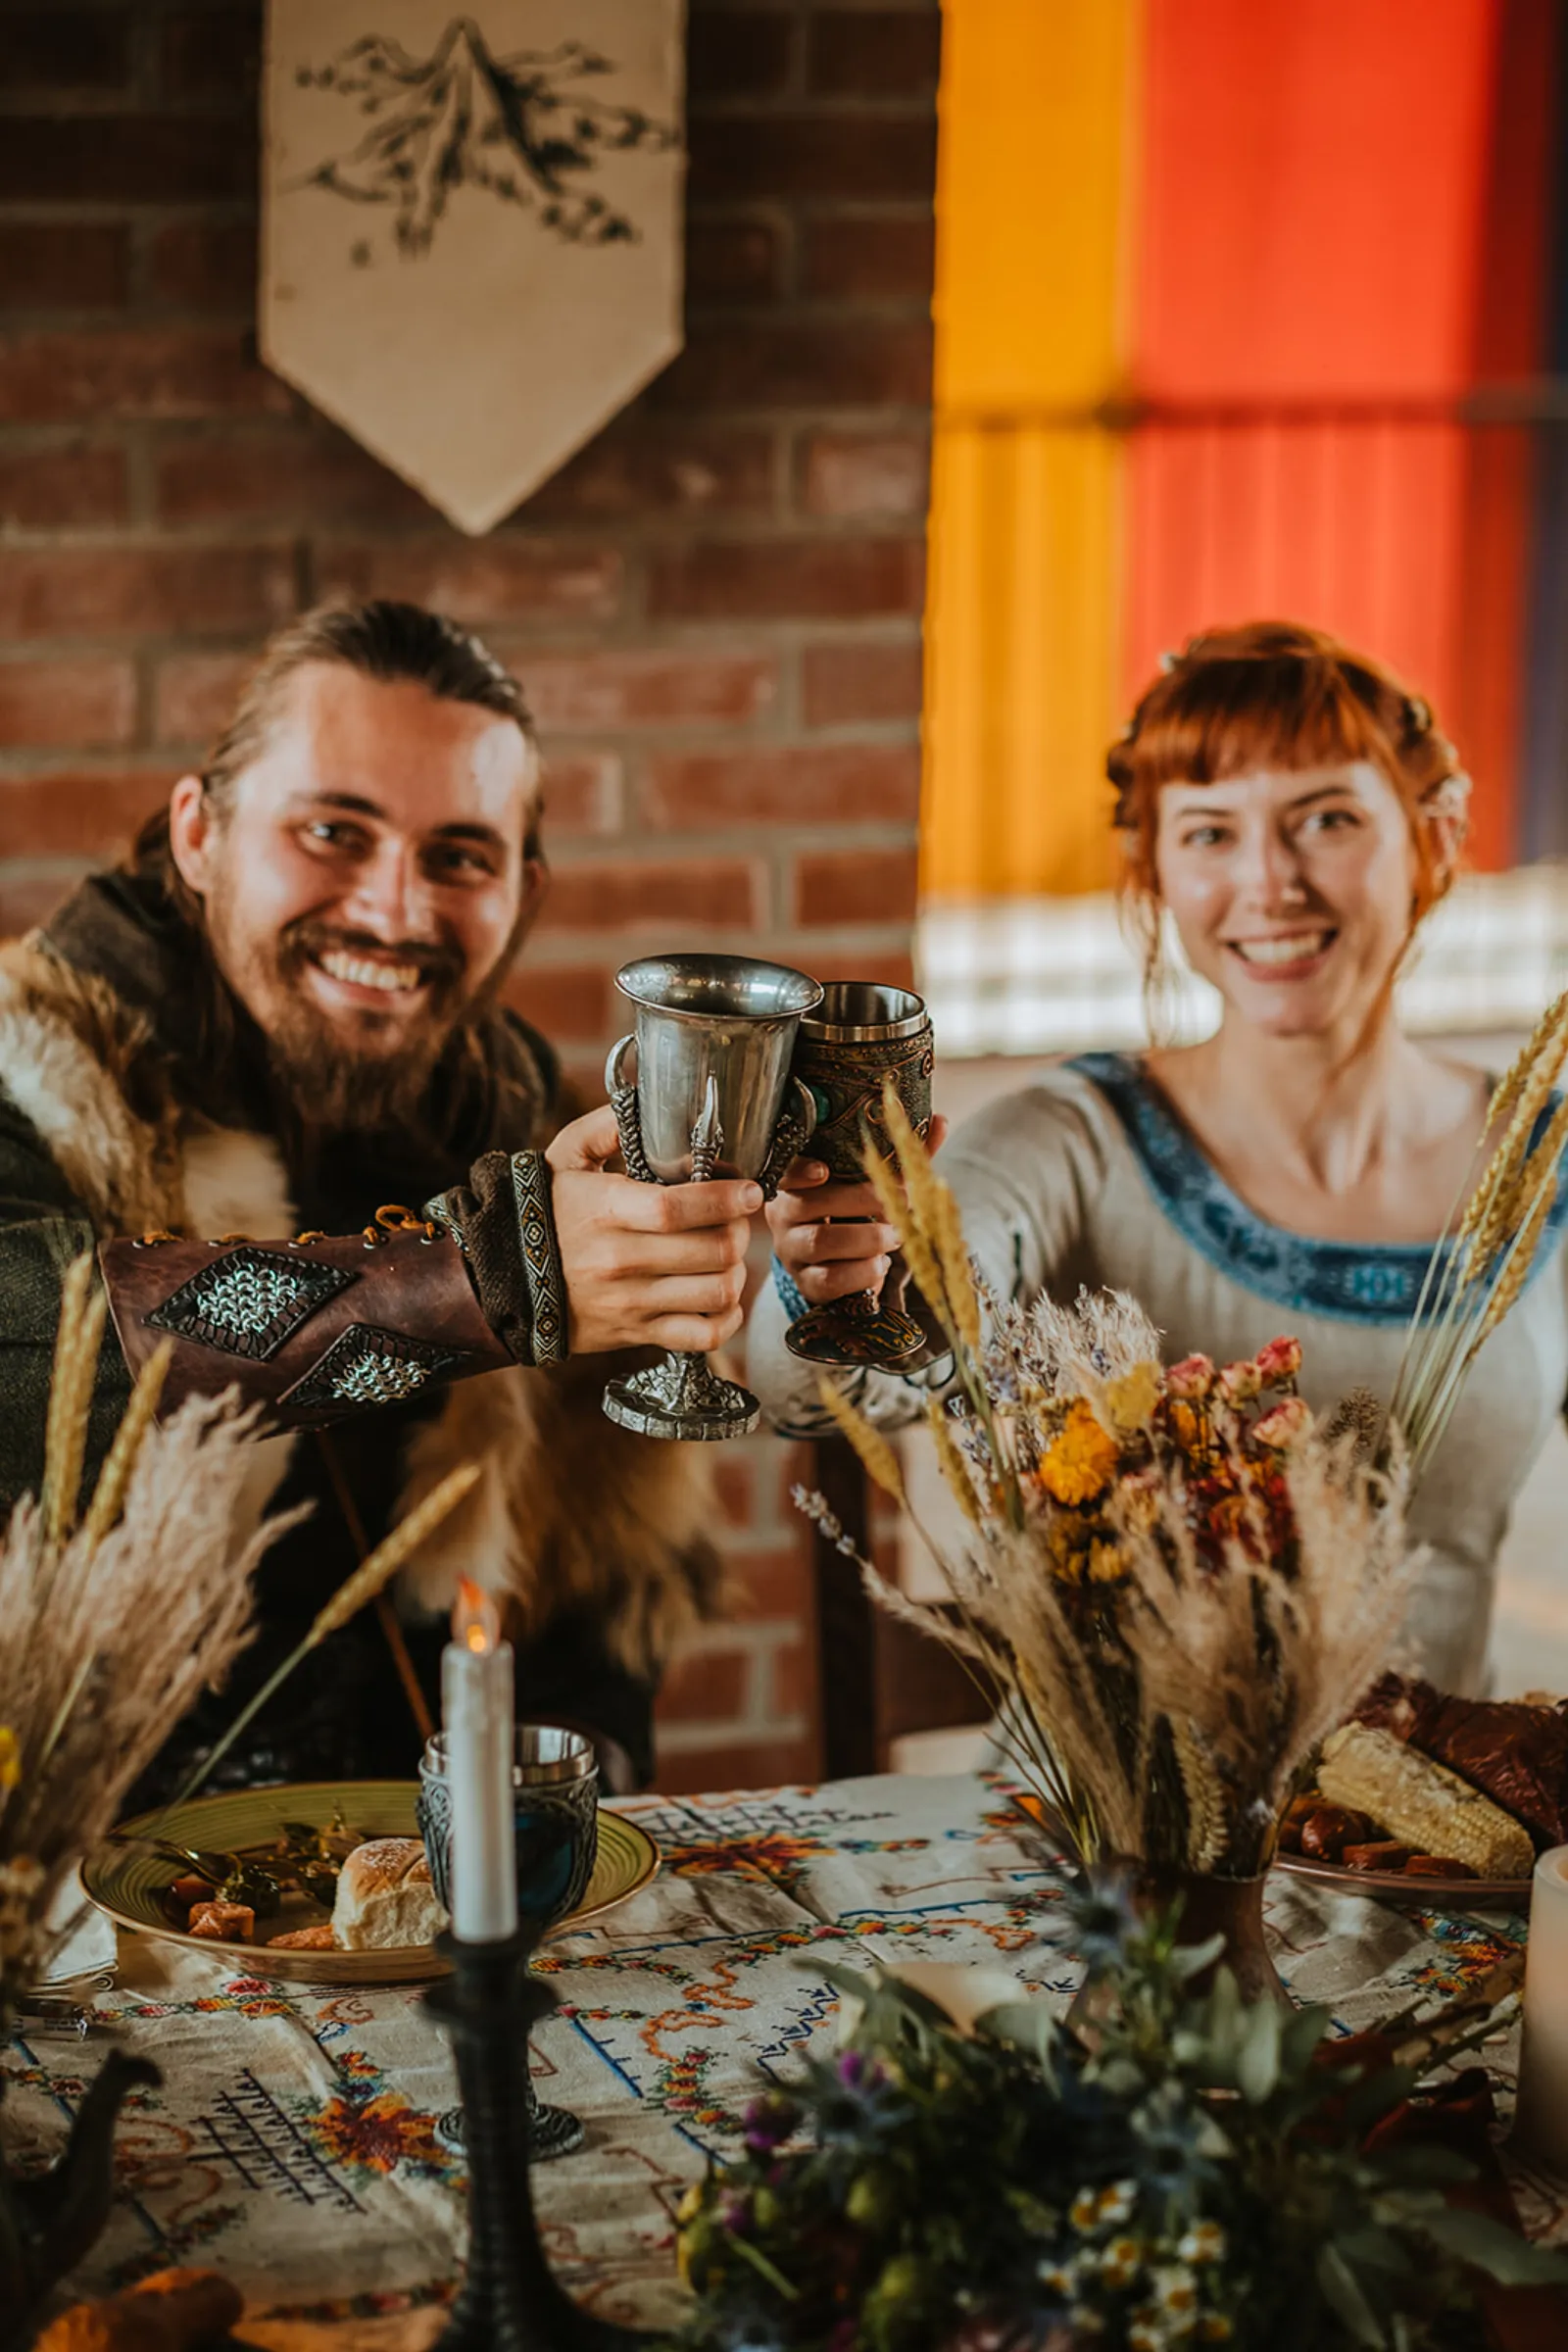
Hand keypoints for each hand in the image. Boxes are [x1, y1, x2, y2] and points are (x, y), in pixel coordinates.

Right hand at [546, 1107, 759, 1354]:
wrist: (503, 1279)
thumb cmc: (546, 1209)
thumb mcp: (566, 1156)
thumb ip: (610, 1125)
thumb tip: (654, 1099)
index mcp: (606, 1211)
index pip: (675, 1208)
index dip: (723, 1199)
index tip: (750, 1190)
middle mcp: (620, 1260)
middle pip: (710, 1250)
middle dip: (739, 1230)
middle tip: (738, 1217)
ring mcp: (630, 1302)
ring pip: (716, 1292)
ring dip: (736, 1270)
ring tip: (728, 1254)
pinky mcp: (636, 1333)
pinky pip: (703, 1336)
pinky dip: (726, 1318)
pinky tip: (722, 1297)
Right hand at [764, 1114, 948, 1304]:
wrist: (842, 1265)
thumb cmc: (858, 1215)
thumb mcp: (877, 1185)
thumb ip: (903, 1157)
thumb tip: (939, 1123)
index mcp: (796, 1185)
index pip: (785, 1172)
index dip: (800, 1170)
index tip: (824, 1171)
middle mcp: (784, 1216)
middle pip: (809, 1205)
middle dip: (861, 1203)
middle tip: (901, 1202)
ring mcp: (791, 1252)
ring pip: (820, 1242)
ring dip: (867, 1238)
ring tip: (896, 1236)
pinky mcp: (806, 1284)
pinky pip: (830, 1279)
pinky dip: (863, 1272)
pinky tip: (881, 1264)